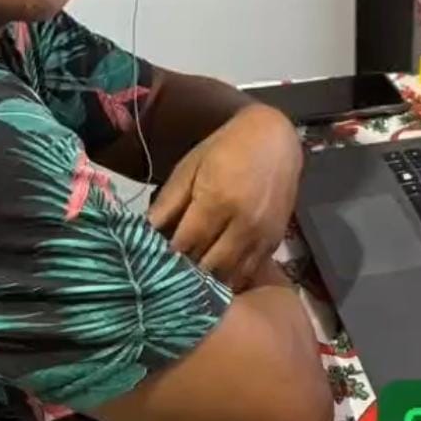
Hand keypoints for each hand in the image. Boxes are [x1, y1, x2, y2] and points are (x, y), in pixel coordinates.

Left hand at [148, 104, 302, 290]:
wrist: (276, 138)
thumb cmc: (226, 148)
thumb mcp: (191, 166)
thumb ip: (169, 201)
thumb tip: (144, 230)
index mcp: (217, 200)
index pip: (184, 244)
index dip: (166, 257)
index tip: (151, 263)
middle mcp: (242, 223)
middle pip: (207, 265)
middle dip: (186, 273)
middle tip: (168, 276)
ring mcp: (261, 235)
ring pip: (230, 275)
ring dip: (208, 281)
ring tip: (189, 282)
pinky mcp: (275, 242)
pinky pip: (250, 272)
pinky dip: (231, 278)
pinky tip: (216, 277)